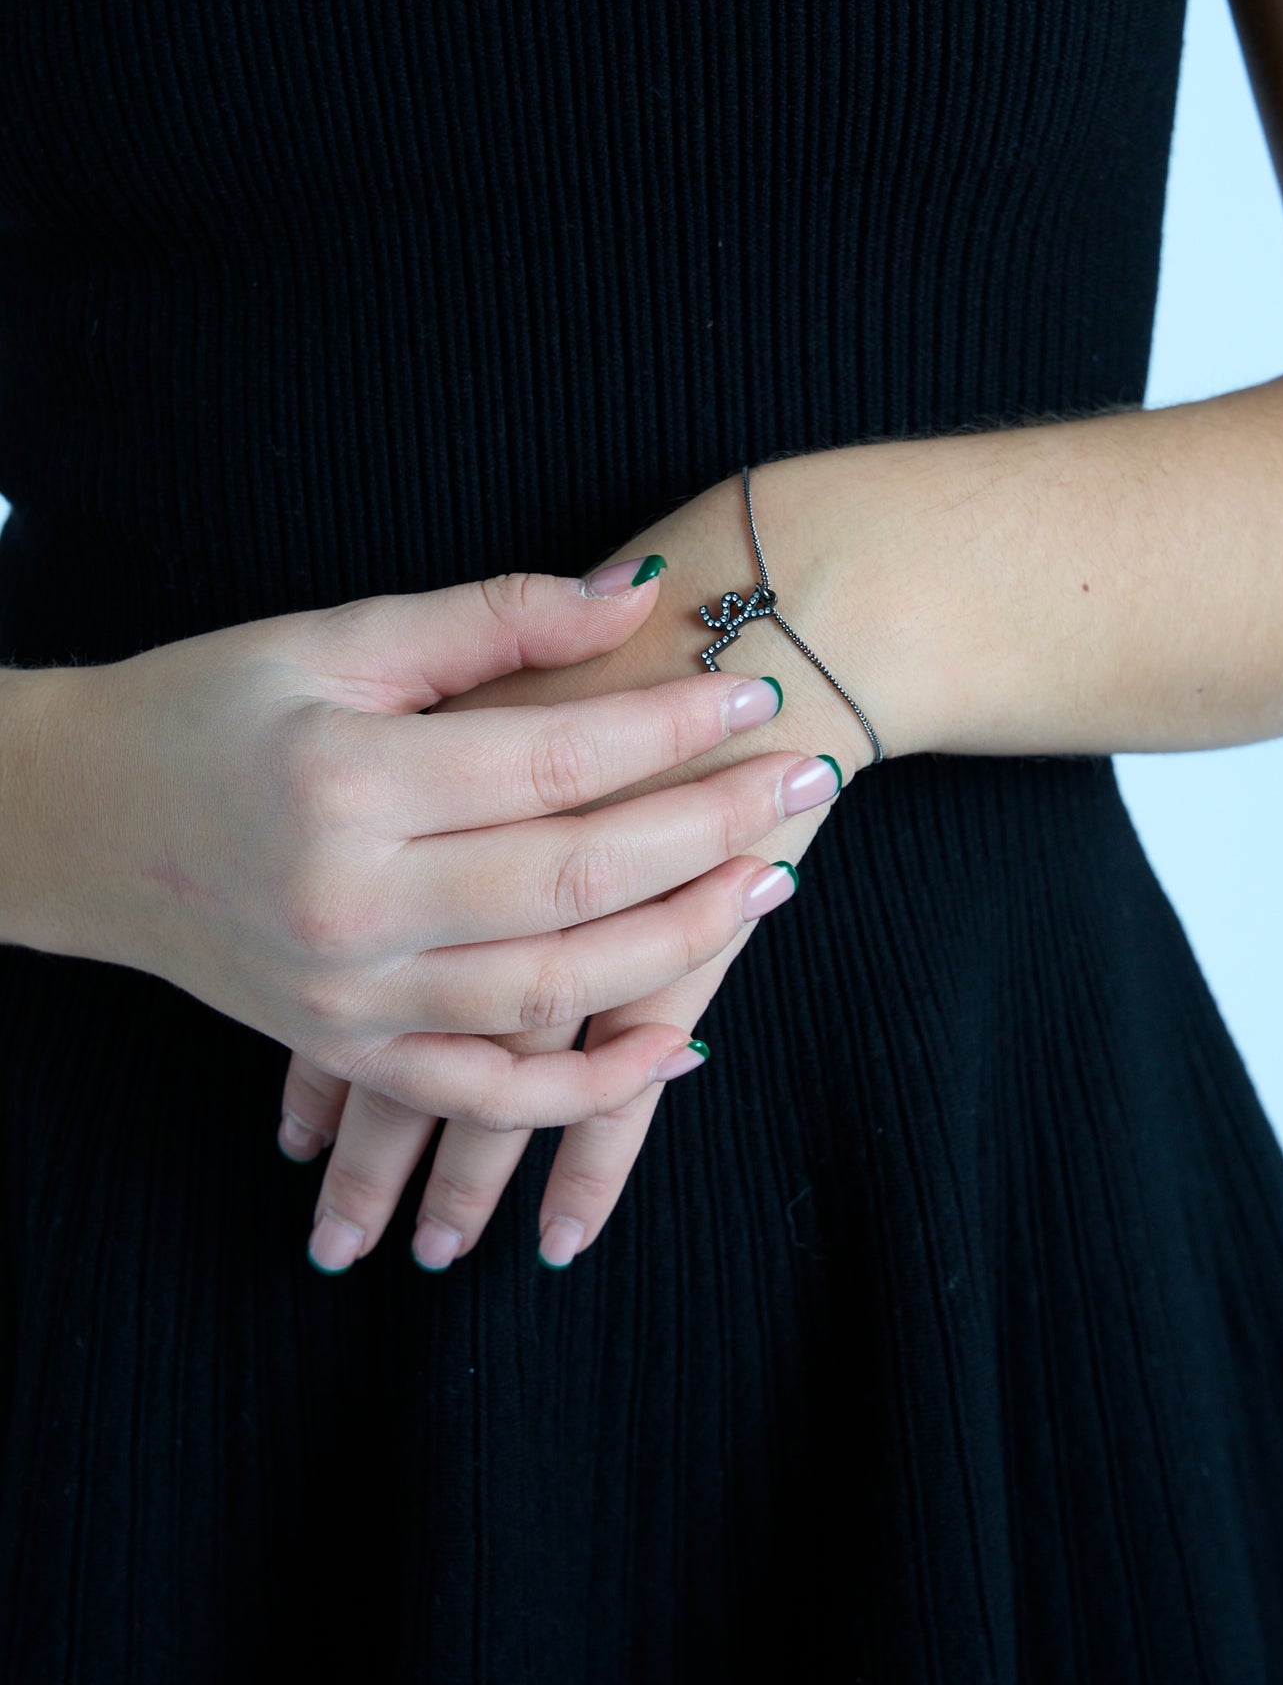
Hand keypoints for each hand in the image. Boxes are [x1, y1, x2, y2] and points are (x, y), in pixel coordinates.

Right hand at [21, 560, 836, 1128]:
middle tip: (806, 774)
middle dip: (708, 826)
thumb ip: (491, 620)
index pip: (552, 758)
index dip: (668, 727)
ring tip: (771, 880)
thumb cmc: (206, 708)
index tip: (753, 688)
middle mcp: (352, 901)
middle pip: (575, 876)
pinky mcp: (345, 1046)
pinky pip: (483, 1089)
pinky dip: (583, 1085)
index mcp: (347, 778)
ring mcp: (349, 995)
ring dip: (678, 943)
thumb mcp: (333, 638)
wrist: (71, 823)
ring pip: (551, 988)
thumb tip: (639, 595)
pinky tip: (676, 1045)